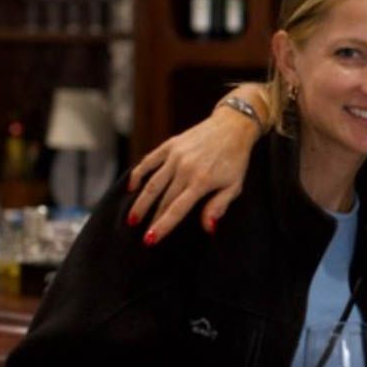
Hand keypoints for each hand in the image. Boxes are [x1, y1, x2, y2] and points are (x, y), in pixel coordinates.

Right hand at [127, 105, 258, 241]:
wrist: (232, 127)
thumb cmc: (235, 160)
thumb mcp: (235, 186)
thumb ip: (219, 206)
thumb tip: (208, 228)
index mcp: (202, 181)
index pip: (177, 209)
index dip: (163, 225)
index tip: (150, 240)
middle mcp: (186, 168)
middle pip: (163, 199)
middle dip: (151, 219)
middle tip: (140, 236)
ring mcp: (176, 155)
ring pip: (152, 183)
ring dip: (140, 202)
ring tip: (131, 219)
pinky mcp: (170, 145)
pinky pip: (149, 161)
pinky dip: (138, 174)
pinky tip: (131, 188)